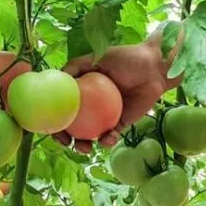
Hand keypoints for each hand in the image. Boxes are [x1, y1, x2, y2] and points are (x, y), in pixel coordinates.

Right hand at [54, 38, 176, 152]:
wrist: (154, 68)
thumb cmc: (126, 57)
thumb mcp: (98, 57)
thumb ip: (77, 65)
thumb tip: (57, 76)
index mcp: (81, 89)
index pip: (62, 106)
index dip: (53, 118)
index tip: (51, 126)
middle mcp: (90, 104)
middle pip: (72, 125)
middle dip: (65, 139)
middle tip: (67, 143)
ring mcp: (104, 116)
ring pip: (89, 135)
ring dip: (84, 146)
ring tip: (85, 148)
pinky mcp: (120, 123)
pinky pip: (110, 136)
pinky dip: (107, 140)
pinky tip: (107, 139)